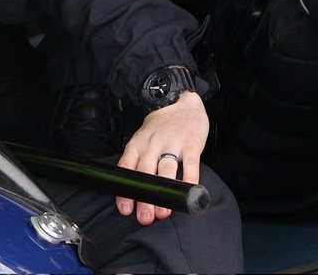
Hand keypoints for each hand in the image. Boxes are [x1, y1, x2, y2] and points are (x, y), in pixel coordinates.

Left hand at [114, 91, 208, 225]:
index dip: (126, 189)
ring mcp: (173, 142)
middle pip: (146, 172)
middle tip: (144, 218)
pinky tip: (189, 193)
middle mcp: (153, 143)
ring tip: (163, 212)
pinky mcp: (191, 142)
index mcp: (138, 143)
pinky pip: (191, 163)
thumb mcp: (143, 138)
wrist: (179, 98)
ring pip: (166, 169)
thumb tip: (134, 192)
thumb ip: (139, 160)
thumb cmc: (160, 126)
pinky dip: (190, 179)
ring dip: (164, 192)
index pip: (128, 168)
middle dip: (145, 197)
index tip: (125, 209)